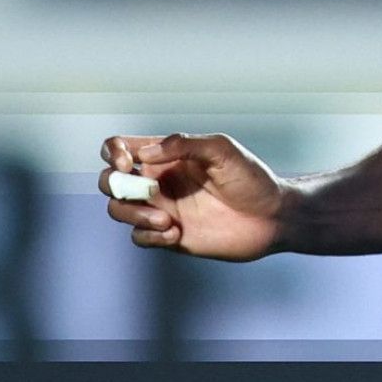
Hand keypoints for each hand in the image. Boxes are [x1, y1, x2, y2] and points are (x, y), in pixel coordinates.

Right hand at [99, 132, 284, 261]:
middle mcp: (159, 180)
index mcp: (167, 155)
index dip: (113, 152)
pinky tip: (175, 233)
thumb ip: (184, 145)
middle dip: (114, 184)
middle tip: (148, 190)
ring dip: (132, 213)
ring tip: (165, 220)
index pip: (121, 147)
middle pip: (110, 180)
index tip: (129, 162)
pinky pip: (138, 237)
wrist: (272, 217)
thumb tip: (144, 153)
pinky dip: (149, 236)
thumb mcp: (222, 150)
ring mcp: (162, 208)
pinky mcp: (168, 235)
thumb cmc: (250, 179)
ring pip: (118, 209)